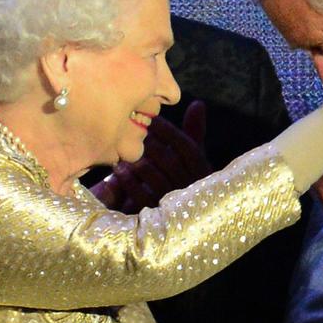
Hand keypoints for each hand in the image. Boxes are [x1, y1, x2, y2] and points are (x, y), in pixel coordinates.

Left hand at [92, 100, 210, 211]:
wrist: (180, 219)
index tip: (152, 118)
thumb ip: (195, 132)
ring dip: (136, 160)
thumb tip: (198, 103)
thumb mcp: (193, 158)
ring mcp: (174, 203)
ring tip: (121, 146)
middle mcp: (192, 188)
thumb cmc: (186, 178)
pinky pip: (140, 194)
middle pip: (169, 160)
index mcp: (203, 173)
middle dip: (149, 142)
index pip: (187, 147)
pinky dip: (128, 180)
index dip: (170, 132)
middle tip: (130, 127)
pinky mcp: (156, 217)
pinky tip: (118, 170)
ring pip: (153, 175)